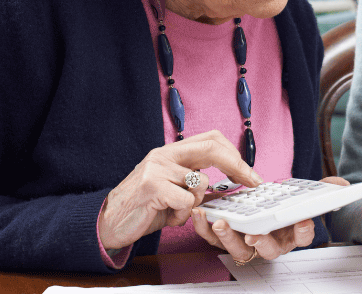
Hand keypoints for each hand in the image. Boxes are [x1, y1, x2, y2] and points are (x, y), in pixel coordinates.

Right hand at [99, 131, 263, 249]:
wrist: (108, 221)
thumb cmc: (143, 207)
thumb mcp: (171, 190)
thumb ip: (195, 184)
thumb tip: (230, 186)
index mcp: (171, 153)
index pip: (210, 139)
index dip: (234, 155)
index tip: (250, 174)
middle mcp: (164, 155)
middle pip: (211, 148)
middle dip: (237, 166)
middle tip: (252, 182)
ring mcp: (157, 169)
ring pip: (200, 184)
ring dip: (195, 204)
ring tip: (176, 211)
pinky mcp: (152, 187)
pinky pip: (186, 202)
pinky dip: (181, 215)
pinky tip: (166, 216)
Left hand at [191, 176, 347, 261]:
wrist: (255, 202)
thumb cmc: (280, 203)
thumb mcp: (302, 194)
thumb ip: (323, 190)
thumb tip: (341, 185)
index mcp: (291, 233)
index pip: (302, 237)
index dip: (304, 232)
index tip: (303, 222)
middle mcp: (270, 242)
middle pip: (268, 250)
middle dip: (261, 242)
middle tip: (255, 234)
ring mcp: (246, 242)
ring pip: (239, 248)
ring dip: (229, 237)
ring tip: (222, 223)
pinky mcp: (224, 237)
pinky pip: (214, 238)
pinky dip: (206, 228)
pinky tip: (203, 214)